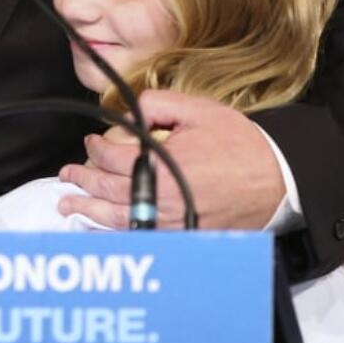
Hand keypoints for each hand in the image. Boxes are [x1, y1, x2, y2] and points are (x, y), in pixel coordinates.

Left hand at [57, 90, 284, 229]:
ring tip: (68, 205)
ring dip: (88, 210)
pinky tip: (98, 232)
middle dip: (82, 179)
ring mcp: (170, 221)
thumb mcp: (196, 110)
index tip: (90, 141)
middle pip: (108, 189)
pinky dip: (114, 235)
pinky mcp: (182, 236)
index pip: (112, 158)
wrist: (277, 178)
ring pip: (117, 218)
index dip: (95, 148)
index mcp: (161, 163)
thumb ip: (155, 105)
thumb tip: (127, 114)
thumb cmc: (238, 143)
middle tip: (67, 174)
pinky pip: (140, 237)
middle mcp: (161, 197)